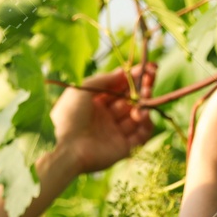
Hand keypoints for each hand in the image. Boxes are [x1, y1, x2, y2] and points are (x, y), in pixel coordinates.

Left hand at [50, 63, 156, 177]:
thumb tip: (123, 72)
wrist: (66, 149)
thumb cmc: (69, 117)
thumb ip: (103, 79)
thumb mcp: (81, 90)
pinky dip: (146, 124)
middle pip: (130, 100)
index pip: (118, 88)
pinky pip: (142, 134)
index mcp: (93, 104)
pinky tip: (143, 114)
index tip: (148, 67)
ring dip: (144, 104)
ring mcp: (114, 133)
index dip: (132, 78)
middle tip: (150, 79)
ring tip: (144, 97)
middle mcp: (105, 118)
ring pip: (137, 115)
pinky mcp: (123, 148)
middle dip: (141, 88)